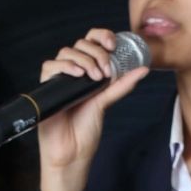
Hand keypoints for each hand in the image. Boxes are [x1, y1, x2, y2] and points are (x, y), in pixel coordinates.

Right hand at [37, 28, 147, 190]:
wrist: (72, 153)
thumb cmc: (86, 131)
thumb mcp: (106, 103)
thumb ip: (121, 85)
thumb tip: (143, 70)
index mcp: (87, 72)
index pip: (91, 42)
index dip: (101, 36)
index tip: (113, 44)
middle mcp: (73, 73)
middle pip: (80, 44)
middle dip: (96, 52)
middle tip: (105, 70)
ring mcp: (60, 79)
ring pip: (67, 52)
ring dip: (84, 59)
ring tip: (95, 77)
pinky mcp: (48, 88)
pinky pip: (50, 66)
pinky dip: (65, 66)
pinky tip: (78, 74)